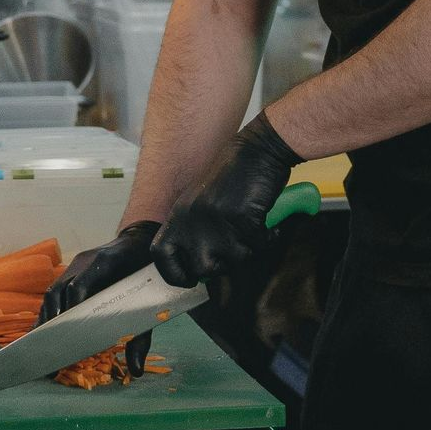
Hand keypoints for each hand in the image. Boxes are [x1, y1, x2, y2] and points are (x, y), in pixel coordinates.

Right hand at [37, 219, 158, 377]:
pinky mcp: (73, 269)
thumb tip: (136, 370)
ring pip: (54, 290)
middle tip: (50, 346)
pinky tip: (45, 329)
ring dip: (48, 316)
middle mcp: (86, 260)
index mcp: (106, 262)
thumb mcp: (151, 301)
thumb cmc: (148, 272)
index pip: (79, 285)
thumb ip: (141, 336)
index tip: (66, 332)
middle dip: (53, 319)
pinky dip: (50, 310)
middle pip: (60, 289)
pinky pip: (56, 289)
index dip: (70, 308)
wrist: (141, 239)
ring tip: (44, 342)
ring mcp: (77, 263)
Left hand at [151, 114, 294, 289]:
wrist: (257, 149)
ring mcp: (217, 220)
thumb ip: (193, 229)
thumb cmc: (232, 175)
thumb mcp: (200, 201)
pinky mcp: (243, 219)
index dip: (174, 273)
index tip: (189, 279)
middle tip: (237, 246)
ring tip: (253, 230)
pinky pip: (258, 246)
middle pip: (203, 268)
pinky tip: (269, 225)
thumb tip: (197, 268)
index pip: (161, 255)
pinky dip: (268, 238)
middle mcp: (193, 220)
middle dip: (223, 264)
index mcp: (179, 214)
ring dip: (247, 250)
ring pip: (233, 262)